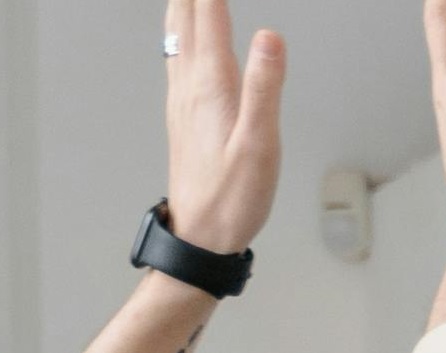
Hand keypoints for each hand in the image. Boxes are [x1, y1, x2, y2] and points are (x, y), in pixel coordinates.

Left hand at [161, 0, 286, 255]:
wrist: (200, 236)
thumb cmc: (232, 198)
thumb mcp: (259, 144)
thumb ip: (265, 87)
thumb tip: (269, 37)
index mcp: (211, 86)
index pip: (209, 16)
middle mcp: (190, 86)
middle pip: (185, 18)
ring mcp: (182, 99)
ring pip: (176, 35)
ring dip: (181, 6)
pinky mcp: (182, 114)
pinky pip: (176, 57)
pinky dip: (180, 32)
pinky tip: (180, 36)